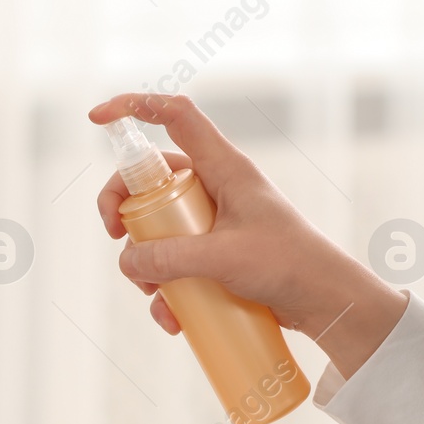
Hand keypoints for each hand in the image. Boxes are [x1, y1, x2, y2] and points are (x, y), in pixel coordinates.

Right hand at [88, 92, 407, 379]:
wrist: (326, 303)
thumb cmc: (288, 266)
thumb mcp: (224, 259)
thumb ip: (169, 259)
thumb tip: (125, 263)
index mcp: (224, 168)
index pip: (176, 116)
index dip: (135, 106)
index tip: (97, 117)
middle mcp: (215, 188)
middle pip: (150, 179)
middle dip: (122, 207)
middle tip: (115, 235)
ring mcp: (213, 222)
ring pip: (156, 227)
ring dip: (143, 261)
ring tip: (152, 293)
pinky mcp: (214, 255)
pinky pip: (173, 263)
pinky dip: (164, 289)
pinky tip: (171, 317)